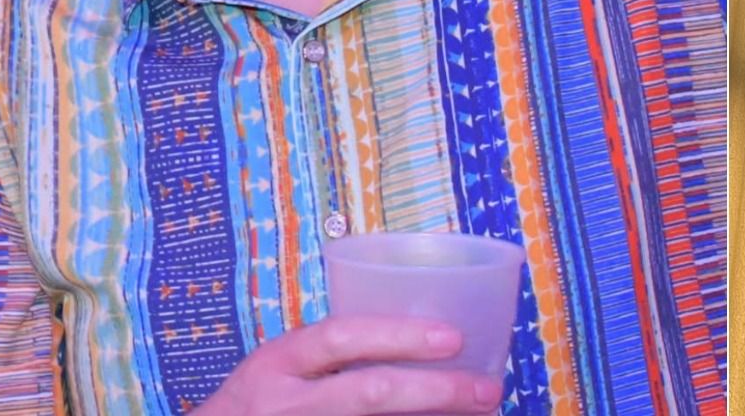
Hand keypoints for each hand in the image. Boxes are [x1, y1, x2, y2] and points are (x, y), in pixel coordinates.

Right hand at [193, 315, 502, 413]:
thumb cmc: (257, 402)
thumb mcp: (281, 367)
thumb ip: (334, 355)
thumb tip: (426, 343)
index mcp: (277, 361)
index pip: (341, 337)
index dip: (400, 336)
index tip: (453, 337)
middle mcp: (285, 403)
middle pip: (368, 394)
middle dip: (436, 392)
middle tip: (487, 389)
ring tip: (477, 414)